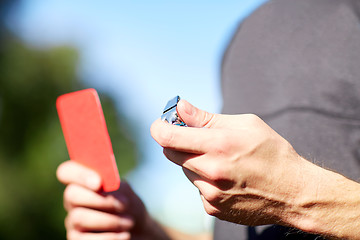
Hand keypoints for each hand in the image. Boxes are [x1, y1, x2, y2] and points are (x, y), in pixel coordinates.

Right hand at [56, 161, 168, 239]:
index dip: (79, 174)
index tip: (99, 183)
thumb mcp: (127, 192)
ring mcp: (72, 222)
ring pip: (78, 218)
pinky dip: (109, 237)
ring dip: (110, 221)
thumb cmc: (129, 206)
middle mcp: (73, 201)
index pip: (66, 171)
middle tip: (124, 204)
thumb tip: (105, 185)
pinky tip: (124, 235)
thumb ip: (115, 184)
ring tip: (129, 222)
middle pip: (71, 195)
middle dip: (100, 200)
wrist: (138, 231)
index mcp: (82, 182)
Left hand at [150, 100, 321, 226]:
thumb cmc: (272, 152)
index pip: (168, 137)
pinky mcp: (212, 208)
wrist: (293, 193)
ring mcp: (210, 194)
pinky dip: (204, 180)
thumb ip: (207, 118)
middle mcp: (211, 172)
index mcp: (219, 145)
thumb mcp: (245, 124)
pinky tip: (226, 178)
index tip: (161, 123)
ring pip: (185, 170)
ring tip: (220, 160)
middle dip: (177, 142)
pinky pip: (197, 188)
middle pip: (171, 154)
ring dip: (193, 162)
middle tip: (194, 137)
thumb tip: (180, 108)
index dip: (159, 128)